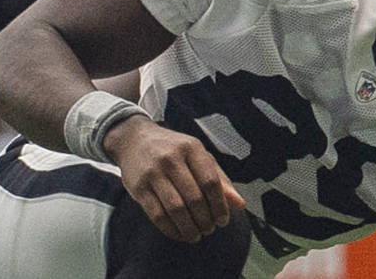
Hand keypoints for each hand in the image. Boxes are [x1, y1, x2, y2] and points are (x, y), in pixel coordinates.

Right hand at [103, 114, 245, 242]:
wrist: (135, 140)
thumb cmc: (173, 149)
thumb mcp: (199, 156)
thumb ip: (220, 179)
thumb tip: (240, 204)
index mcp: (192, 148)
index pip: (210, 182)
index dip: (220, 205)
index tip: (223, 220)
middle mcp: (172, 159)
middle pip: (194, 198)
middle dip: (205, 220)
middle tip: (209, 230)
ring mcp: (153, 173)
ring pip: (176, 209)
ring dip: (189, 228)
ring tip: (196, 235)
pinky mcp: (138, 187)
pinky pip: (157, 215)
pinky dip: (171, 229)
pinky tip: (179, 233)